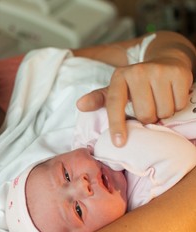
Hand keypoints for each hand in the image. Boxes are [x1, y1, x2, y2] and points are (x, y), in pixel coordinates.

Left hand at [77, 57, 192, 146]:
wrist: (165, 59)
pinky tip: (171, 95)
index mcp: (119, 76)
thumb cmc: (136, 82)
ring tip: (159, 100)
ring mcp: (160, 71)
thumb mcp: (115, 88)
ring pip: (163, 111)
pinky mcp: (179, 73)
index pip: (115, 104)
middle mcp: (138, 71)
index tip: (119, 143)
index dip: (117, 125)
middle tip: (147, 106)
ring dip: (162, 112)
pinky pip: (179, 105)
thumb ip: (98, 99)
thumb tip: (79, 105)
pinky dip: (176, 105)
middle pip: (144, 114)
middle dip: (147, 117)